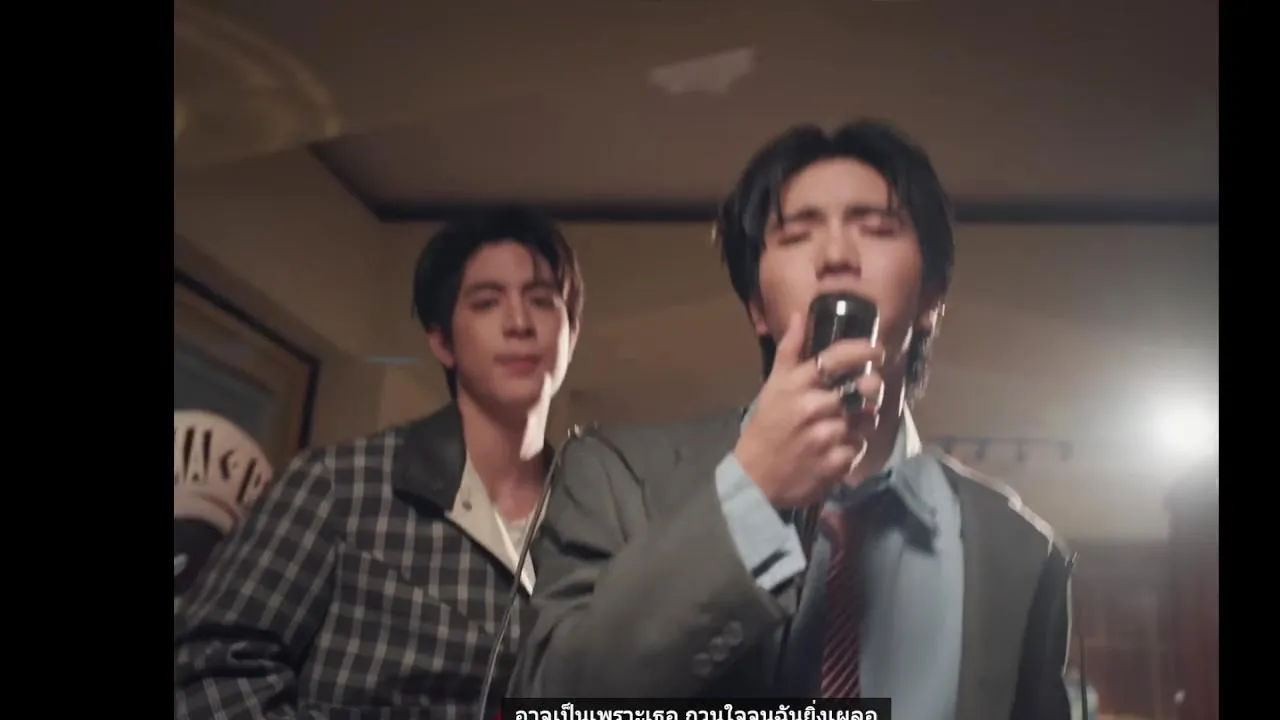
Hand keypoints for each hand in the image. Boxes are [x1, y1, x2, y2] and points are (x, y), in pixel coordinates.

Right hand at [733, 312, 884, 508]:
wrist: (755, 478)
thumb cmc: (766, 427)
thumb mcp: (773, 386)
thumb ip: (790, 351)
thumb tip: (801, 315)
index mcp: (796, 385)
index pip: (837, 358)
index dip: (863, 351)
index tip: (878, 351)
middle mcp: (812, 407)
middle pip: (862, 389)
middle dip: (869, 391)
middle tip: (867, 394)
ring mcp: (825, 437)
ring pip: (866, 419)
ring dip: (862, 421)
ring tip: (846, 425)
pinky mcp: (835, 463)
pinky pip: (860, 446)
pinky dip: (854, 446)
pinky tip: (838, 447)